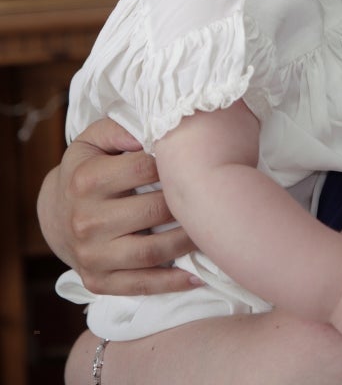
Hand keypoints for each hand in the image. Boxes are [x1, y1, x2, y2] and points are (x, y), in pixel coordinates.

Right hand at [37, 117, 194, 295]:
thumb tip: (150, 128)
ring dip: (187, 243)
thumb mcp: (93, 140)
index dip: (173, 163)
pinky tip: (198, 275)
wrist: (55, 214)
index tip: (195, 160)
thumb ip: (120, 127)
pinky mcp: (98, 281)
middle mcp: (86, 220)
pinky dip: (172, 283)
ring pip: (151, 252)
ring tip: (211, 229)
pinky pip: (140, 285)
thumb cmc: (85, 169)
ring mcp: (91, 255)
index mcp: (86, 180)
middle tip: (215, 195)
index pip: (143, 169)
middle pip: (153, 211)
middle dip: (187, 203)